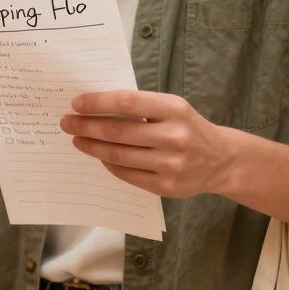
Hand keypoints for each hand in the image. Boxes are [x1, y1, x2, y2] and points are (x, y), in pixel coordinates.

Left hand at [60, 90, 235, 198]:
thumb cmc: (188, 128)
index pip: (127, 103)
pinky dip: (109, 164)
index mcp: (175, 109)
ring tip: (78, 140)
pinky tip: (100, 156)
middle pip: (118, 132)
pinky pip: (127, 174)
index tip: (77, 103)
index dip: (98, 103)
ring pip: (118, 155)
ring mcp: (170, 164)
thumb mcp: (173, 108)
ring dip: (92, 147)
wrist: (222, 160)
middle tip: (67, 123)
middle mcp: (175, 137)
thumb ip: (141, 107)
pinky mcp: (166, 186)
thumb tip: (95, 107)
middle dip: (86, 126)